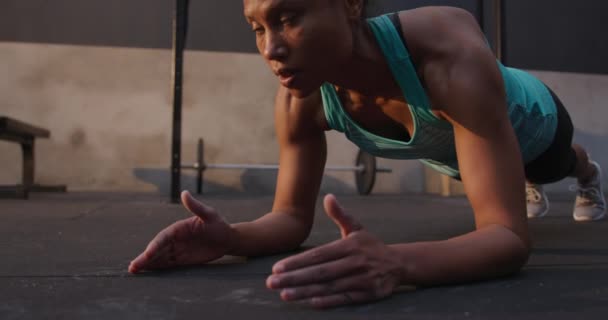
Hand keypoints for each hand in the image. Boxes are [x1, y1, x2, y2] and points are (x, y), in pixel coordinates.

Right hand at [128, 191, 236, 272]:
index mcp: (178, 228)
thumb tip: (184, 193)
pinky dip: (157, 267)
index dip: (155, 246)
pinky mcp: (182, 259)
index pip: (163, 238)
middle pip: (157, 249)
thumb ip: (195, 206)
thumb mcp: (209, 214)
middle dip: (145, 258)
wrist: (227, 238)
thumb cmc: (218, 224)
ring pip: (159, 257)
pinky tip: (147, 272)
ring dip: (147, 263)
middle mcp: (175, 239)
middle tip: (133, 266)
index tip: (148, 254)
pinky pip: (167, 263)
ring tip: (134, 270)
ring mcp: (178, 249)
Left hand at [266, 194, 402, 307]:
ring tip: (284, 294)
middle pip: (320, 272)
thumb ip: (341, 215)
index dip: (297, 262)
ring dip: (305, 292)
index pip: (319, 255)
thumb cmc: (371, 246)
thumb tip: (328, 197)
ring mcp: (362, 279)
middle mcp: (355, 262)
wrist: (399, 264)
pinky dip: (328, 301)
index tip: (277, 267)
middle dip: (294, 278)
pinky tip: (310, 303)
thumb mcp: (357, 228)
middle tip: (271, 283)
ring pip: (329, 287)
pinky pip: (345, 298)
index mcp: (350, 245)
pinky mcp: (368, 294)